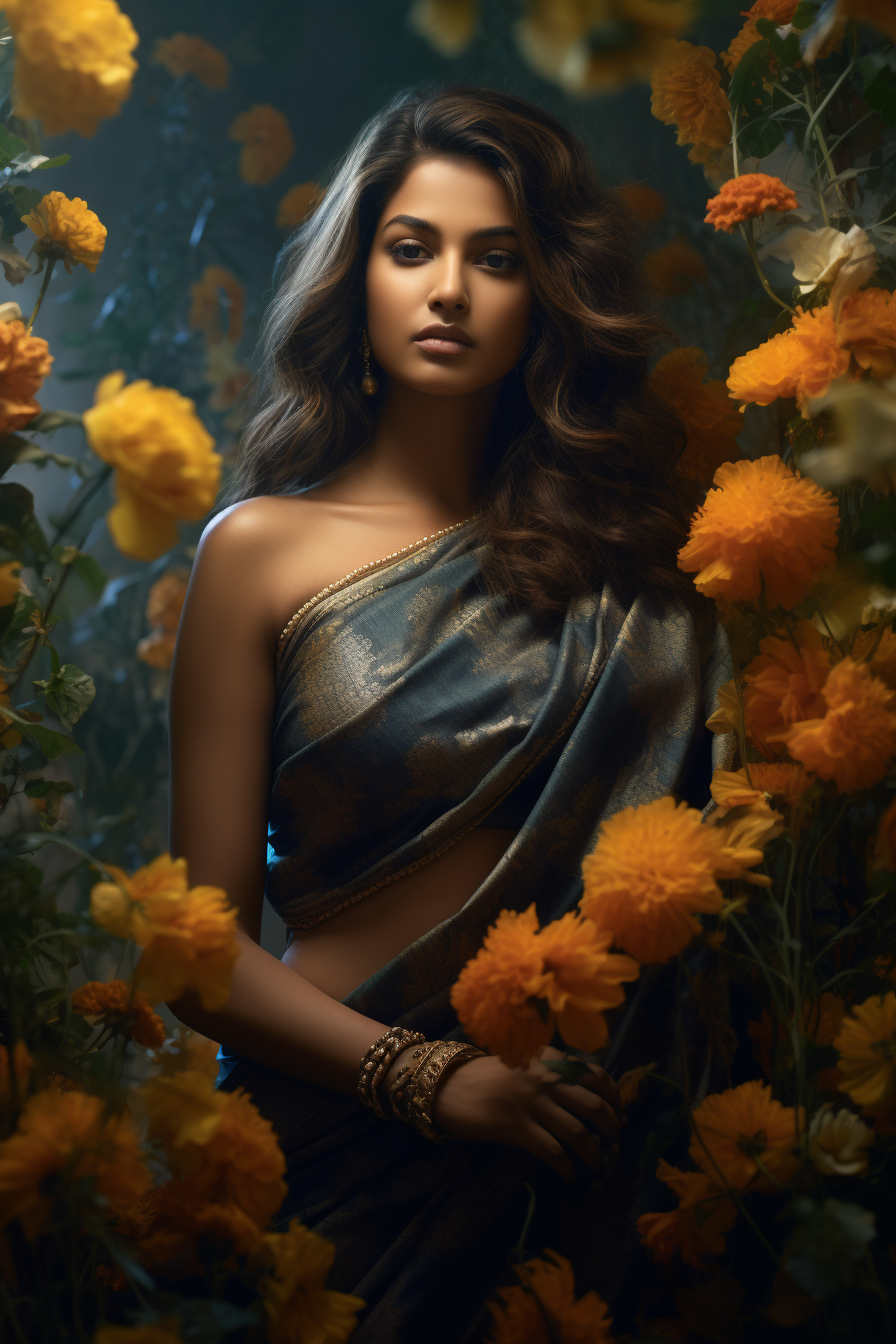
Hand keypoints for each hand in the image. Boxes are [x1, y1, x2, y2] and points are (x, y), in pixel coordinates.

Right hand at [427, 1044, 621, 1183]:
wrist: (448, 1085)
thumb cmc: (489, 1077)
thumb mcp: (526, 1064)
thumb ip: (554, 1074)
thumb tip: (593, 1100)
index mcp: (550, 1059)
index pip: (597, 1076)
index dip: (615, 1100)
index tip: (619, 1116)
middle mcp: (544, 1078)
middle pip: (594, 1106)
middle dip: (611, 1129)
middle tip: (612, 1143)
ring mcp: (530, 1102)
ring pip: (578, 1132)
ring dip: (594, 1154)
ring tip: (598, 1166)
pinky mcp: (514, 1126)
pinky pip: (552, 1151)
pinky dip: (567, 1167)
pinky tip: (570, 1176)